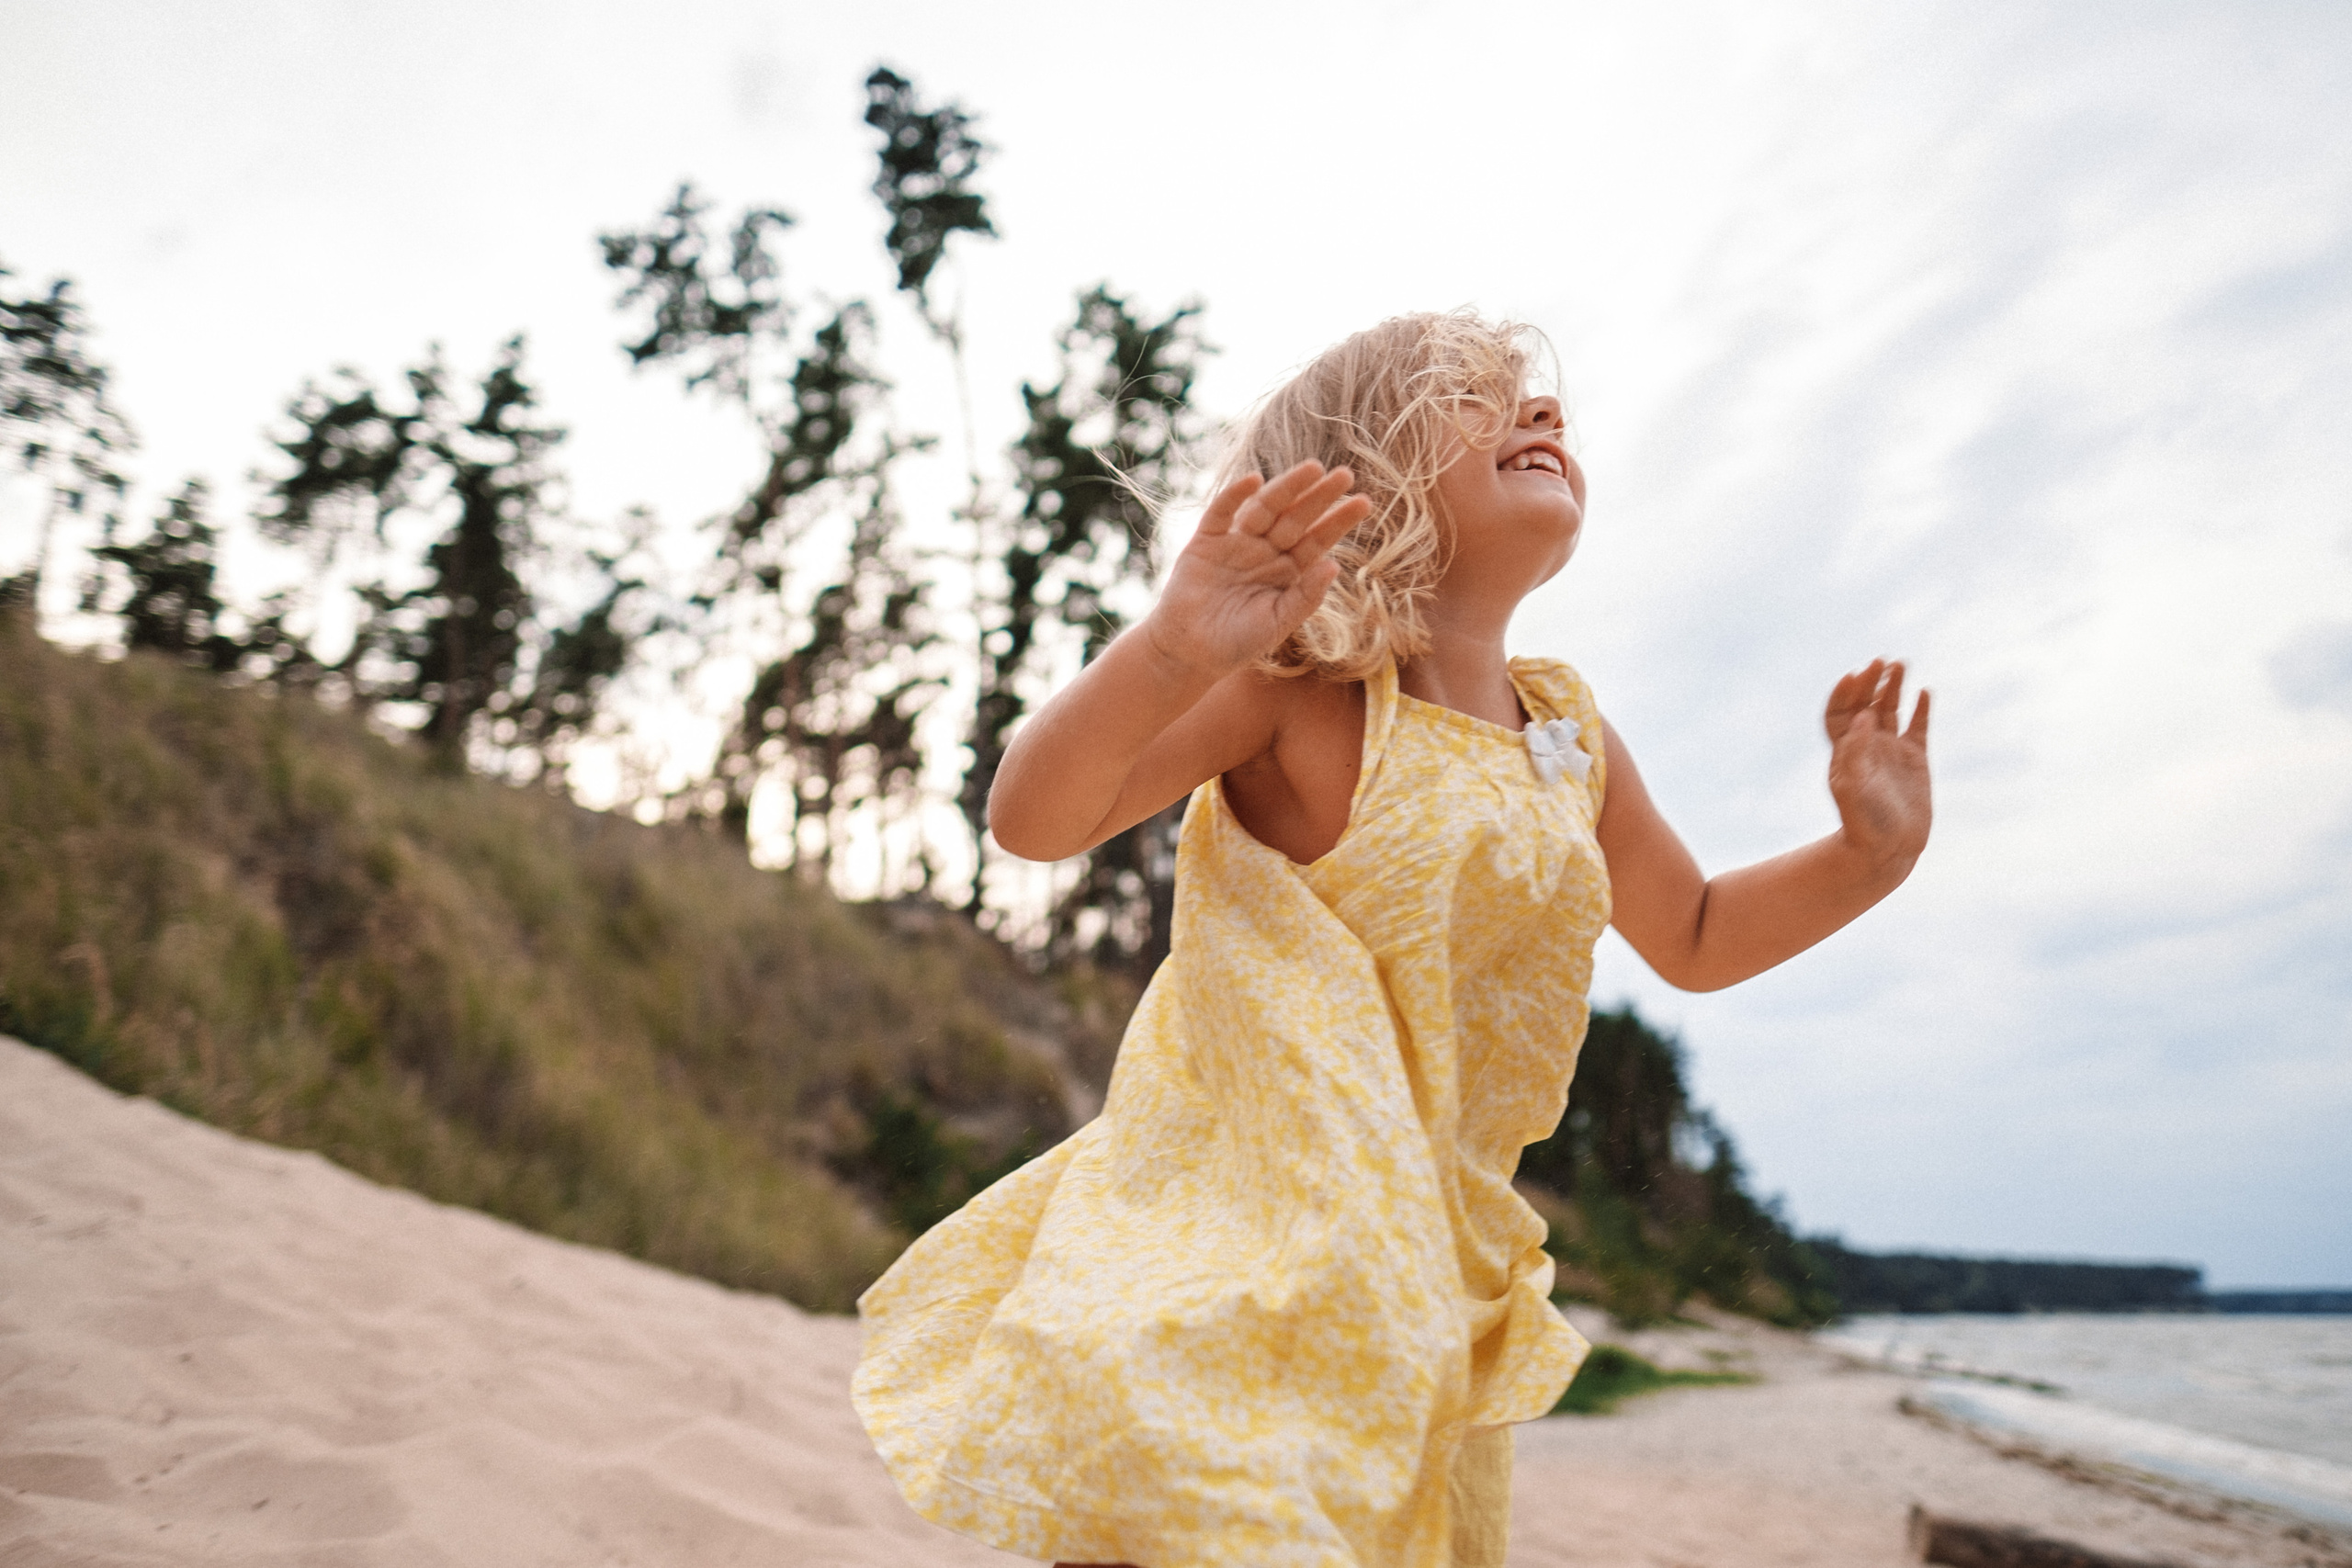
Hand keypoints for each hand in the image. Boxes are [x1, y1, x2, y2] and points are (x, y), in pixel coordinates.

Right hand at [1141, 461, 1371, 678]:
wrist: (1189, 654)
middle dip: (1320, 496)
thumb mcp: (1278, 623)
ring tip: (1313, 468)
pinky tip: (1254, 480)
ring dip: (1287, 487)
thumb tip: (1333, 565)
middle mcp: (1265, 551)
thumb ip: (1305, 596)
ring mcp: (1236, 544)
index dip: (1339, 521)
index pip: (1318, 540)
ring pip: (1265, 508)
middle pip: (1296, 517)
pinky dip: (1235, 495)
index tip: (1364, 502)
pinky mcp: (1205, 542)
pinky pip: (1222, 513)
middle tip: (1346, 474)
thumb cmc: (1236, 643)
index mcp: (1287, 571)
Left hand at [1824, 659, 1931, 873]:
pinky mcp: (1915, 760)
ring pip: (1891, 710)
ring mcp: (1891, 751)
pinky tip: (1924, 692)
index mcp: (1844, 751)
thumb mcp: (1853, 788)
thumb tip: (1863, 717)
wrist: (1888, 850)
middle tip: (1881, 662)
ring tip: (1901, 665)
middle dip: (1871, 681)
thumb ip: (1855, 752)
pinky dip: (1921, 709)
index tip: (1853, 676)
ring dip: (1894, 687)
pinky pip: (1918, 727)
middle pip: (1865, 704)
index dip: (1843, 693)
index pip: (1839, 712)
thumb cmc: (1863, 822)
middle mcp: (1866, 747)